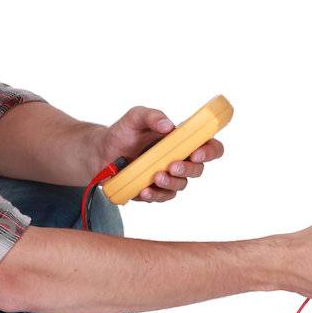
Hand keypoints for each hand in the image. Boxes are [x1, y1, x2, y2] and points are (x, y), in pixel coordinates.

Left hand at [93, 106, 225, 201]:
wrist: (102, 152)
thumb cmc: (123, 132)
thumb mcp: (135, 118)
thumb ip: (152, 116)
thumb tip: (168, 126)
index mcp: (182, 141)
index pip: (209, 146)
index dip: (210, 151)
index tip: (196, 153)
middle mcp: (179, 159)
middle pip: (197, 169)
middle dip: (188, 169)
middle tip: (172, 166)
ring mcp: (168, 176)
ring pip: (181, 185)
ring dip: (171, 183)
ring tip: (155, 177)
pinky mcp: (154, 190)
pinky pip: (161, 196)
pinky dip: (154, 195)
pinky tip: (144, 191)